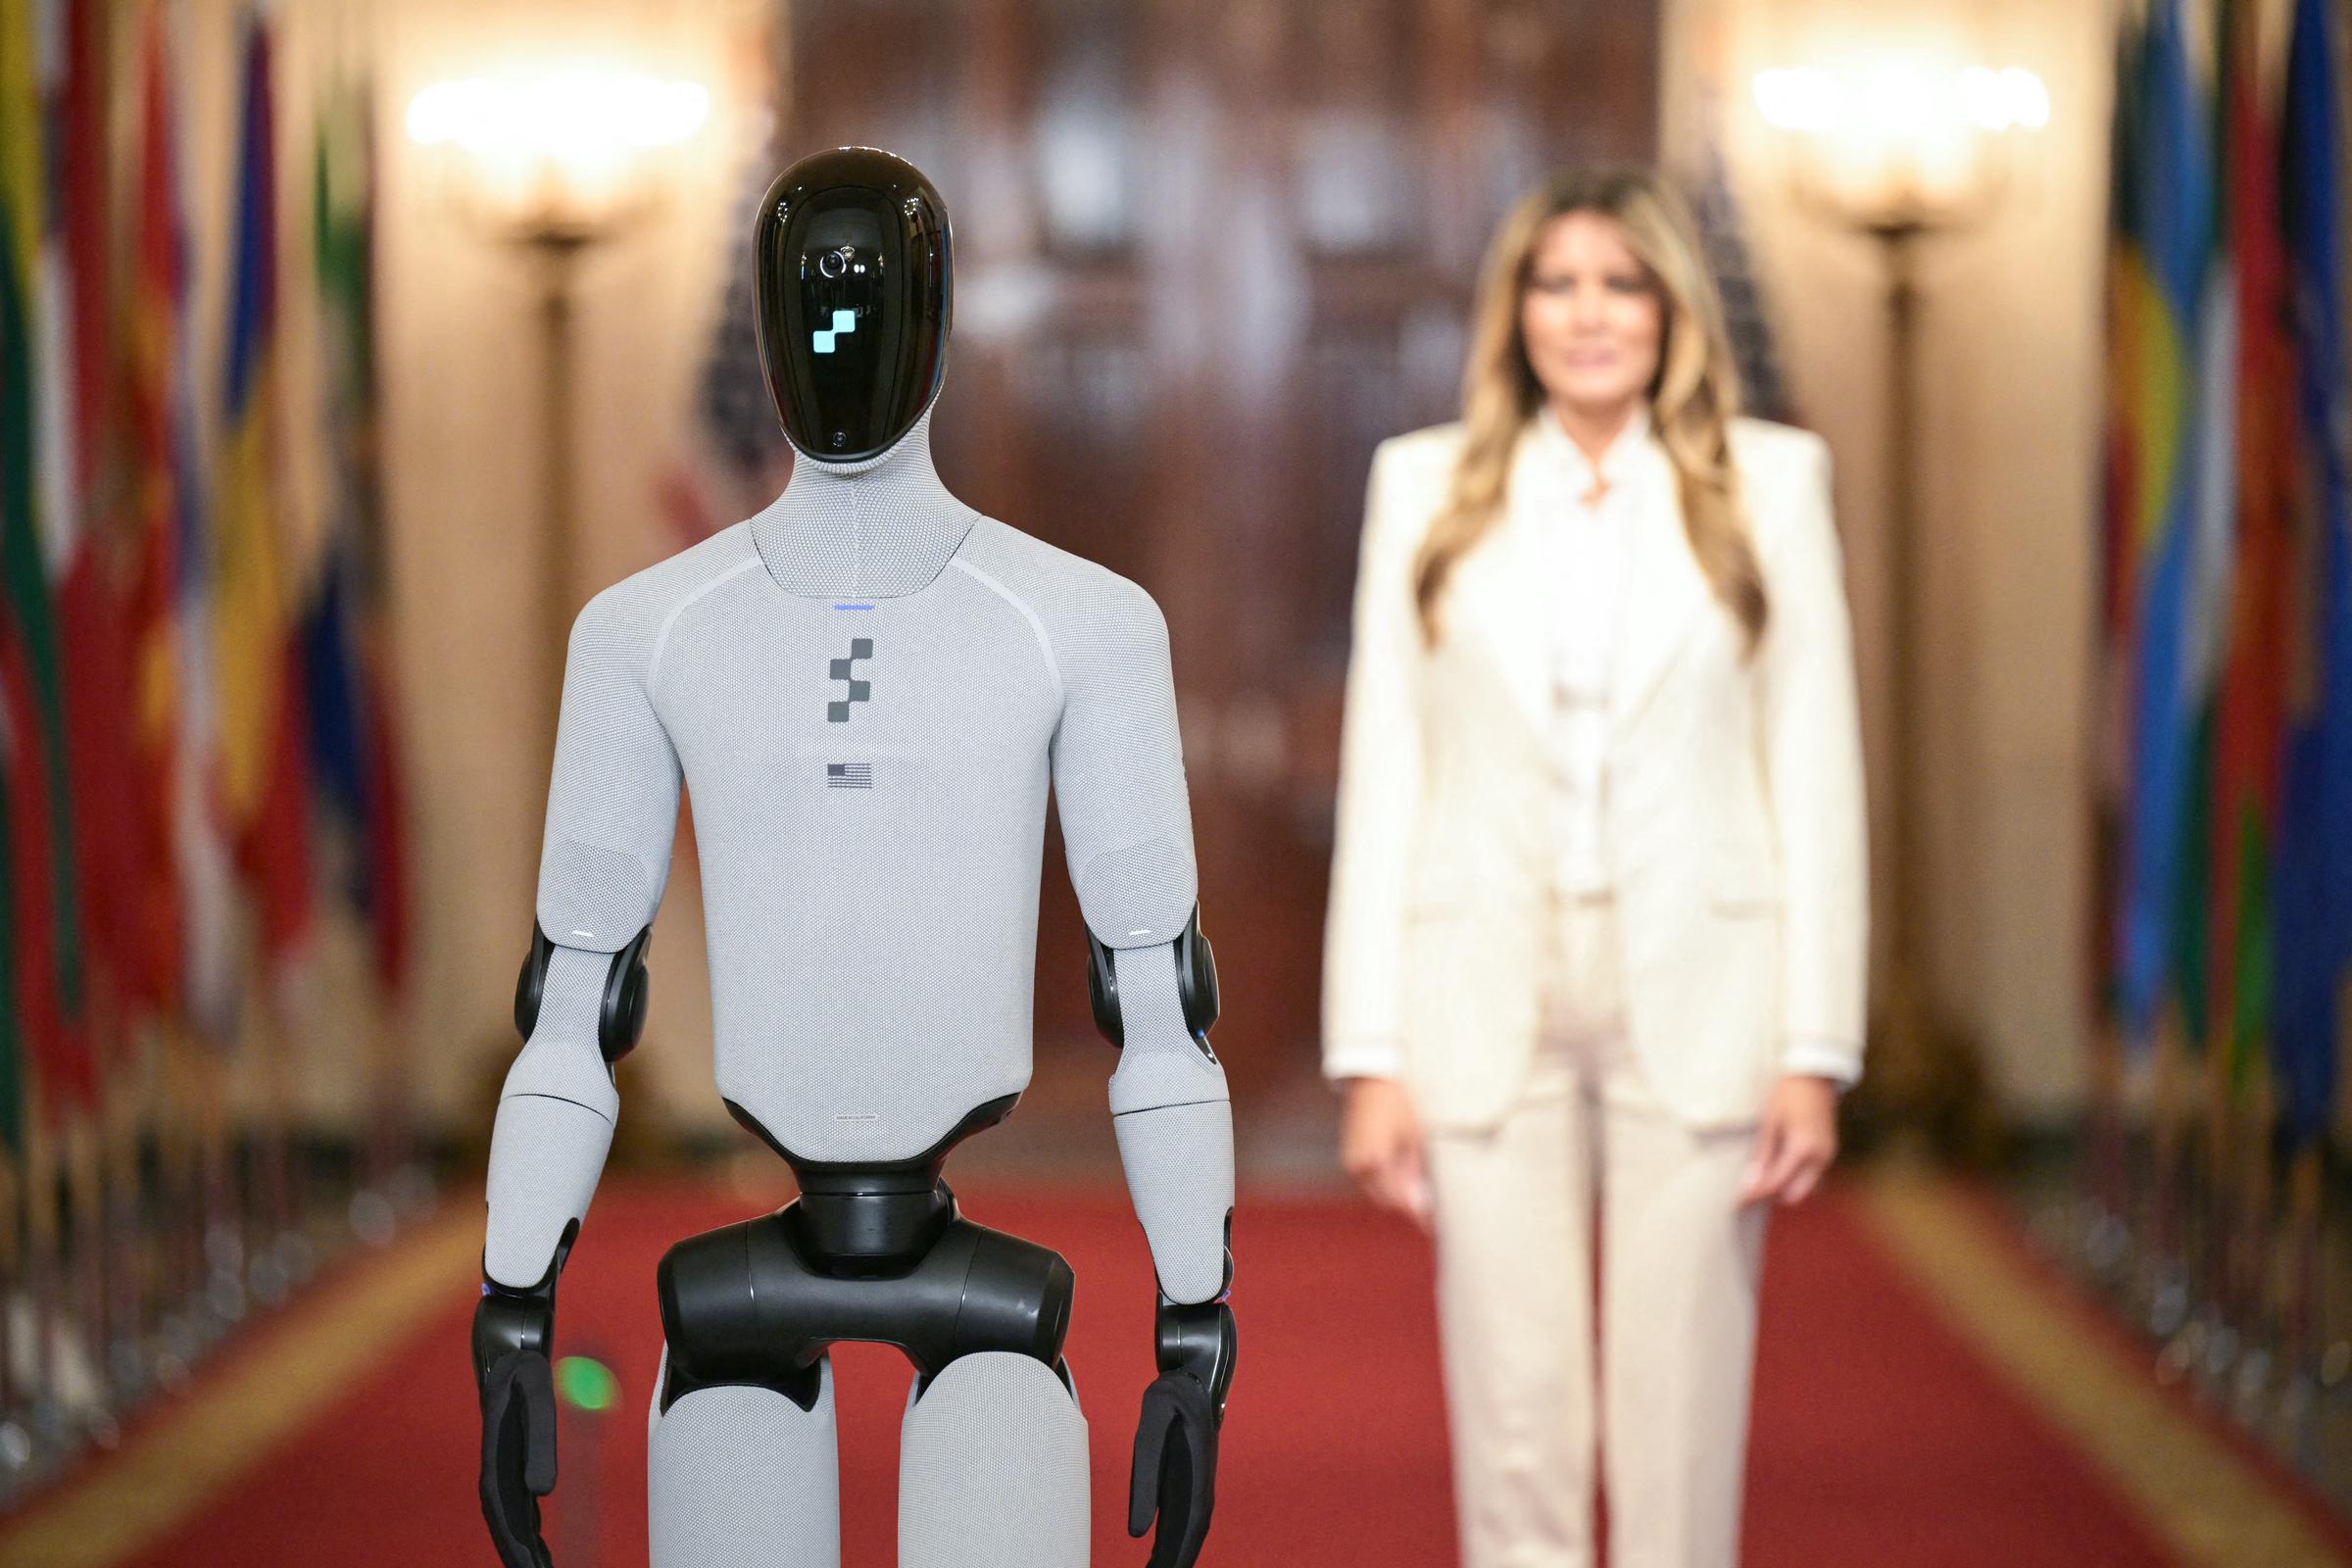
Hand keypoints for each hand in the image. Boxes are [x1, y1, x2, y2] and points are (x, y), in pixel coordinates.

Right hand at [478, 1346, 557, 1567]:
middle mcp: (496, 1469)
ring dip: (524, 1547)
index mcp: (497, 1460)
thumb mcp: (536, 1393)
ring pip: (512, 1519)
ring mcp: (502, 1467)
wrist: (508, 1348)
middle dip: (521, 1556)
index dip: (517, 1549)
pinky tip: (536, 1541)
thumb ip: (541, 1439)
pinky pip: (518, 1503)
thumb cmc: (522, 1367)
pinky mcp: (512, 1461)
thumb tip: (542, 1493)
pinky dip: (527, 1527)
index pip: (506, 1518)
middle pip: (507, 1526)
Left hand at [1128, 1368, 1217, 1567]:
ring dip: (1174, 1557)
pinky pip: (1180, 1522)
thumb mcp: (1152, 1426)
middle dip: (1174, 1563)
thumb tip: (1138, 1533)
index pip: (1189, 1532)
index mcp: (1196, 1475)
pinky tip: (1157, 1556)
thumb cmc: (1172, 1396)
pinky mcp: (1186, 1482)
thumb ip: (1145, 1477)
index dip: (1178, 1559)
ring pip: (1187, 1533)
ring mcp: (1195, 1485)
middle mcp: (1201, 1486)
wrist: (1193, 1374)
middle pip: (1189, 1539)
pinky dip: (1171, 1544)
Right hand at [1339, 1077, 1430, 1231]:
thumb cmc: (1399, 1103)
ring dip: (1398, 1194)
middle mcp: (1359, 1166)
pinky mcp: (1350, 1157)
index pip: (1400, 1201)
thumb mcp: (1416, 1136)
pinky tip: (1405, 1174)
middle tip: (1434, 1212)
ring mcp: (1352, 1162)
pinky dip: (1387, 1181)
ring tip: (1422, 1190)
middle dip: (1410, 1206)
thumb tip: (1424, 1203)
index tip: (1436, 1225)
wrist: (1372, 1079)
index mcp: (1376, 1161)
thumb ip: (1418, 1172)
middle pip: (1389, 1201)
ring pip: (1379, 1192)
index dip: (1419, 1215)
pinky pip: (1371, 1180)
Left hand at [1739, 1074, 1840, 1205]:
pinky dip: (1793, 1178)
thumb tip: (1750, 1184)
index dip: (1755, 1195)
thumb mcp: (1770, 1123)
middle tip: (1747, 1191)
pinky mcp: (1828, 1153)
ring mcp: (1827, 1156)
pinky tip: (1776, 1167)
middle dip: (1771, 1196)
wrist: (1814, 1077)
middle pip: (1793, 1195)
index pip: (1776, 1183)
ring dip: (1783, 1188)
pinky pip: (1810, 1177)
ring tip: (1760, 1177)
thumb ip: (1762, 1156)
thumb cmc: (1787, 1095)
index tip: (1737, 1202)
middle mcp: (1819, 1157)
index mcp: (1802, 1148)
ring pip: (1804, 1189)